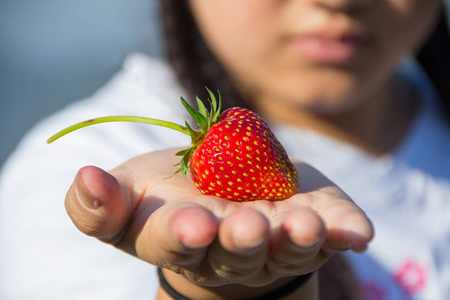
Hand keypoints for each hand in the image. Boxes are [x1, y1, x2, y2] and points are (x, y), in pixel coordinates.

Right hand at [65, 148, 372, 296]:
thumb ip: (101, 200)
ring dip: (296, 240)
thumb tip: (84, 177)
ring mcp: (275, 239)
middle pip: (236, 253)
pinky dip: (343, 230)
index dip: (182, 236)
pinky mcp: (311, 223)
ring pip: (285, 248)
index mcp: (181, 238)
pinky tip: (356, 232)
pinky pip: (330, 232)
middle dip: (241, 242)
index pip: (177, 244)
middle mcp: (230, 248)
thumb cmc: (172, 196)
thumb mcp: (129, 194)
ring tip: (303, 227)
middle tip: (246, 228)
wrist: (224, 198)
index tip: (189, 223)